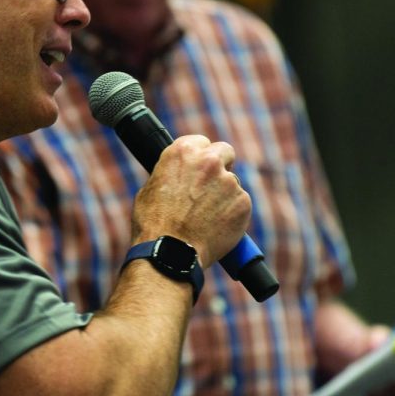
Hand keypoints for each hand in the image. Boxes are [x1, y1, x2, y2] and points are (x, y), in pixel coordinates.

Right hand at [132, 135, 250, 266]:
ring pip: (232, 183)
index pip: (202, 142)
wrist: (170, 253)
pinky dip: (232, 214)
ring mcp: (229, 181)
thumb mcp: (151, 187)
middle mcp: (209, 161)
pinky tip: (216, 227)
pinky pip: (240, 204)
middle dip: (221, 164)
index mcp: (183, 151)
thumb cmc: (154, 223)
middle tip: (213, 184)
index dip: (200, 156)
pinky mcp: (243, 202)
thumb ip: (172, 173)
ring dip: (224, 195)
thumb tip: (181, 175)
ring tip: (206, 218)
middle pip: (225, 152)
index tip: (200, 167)